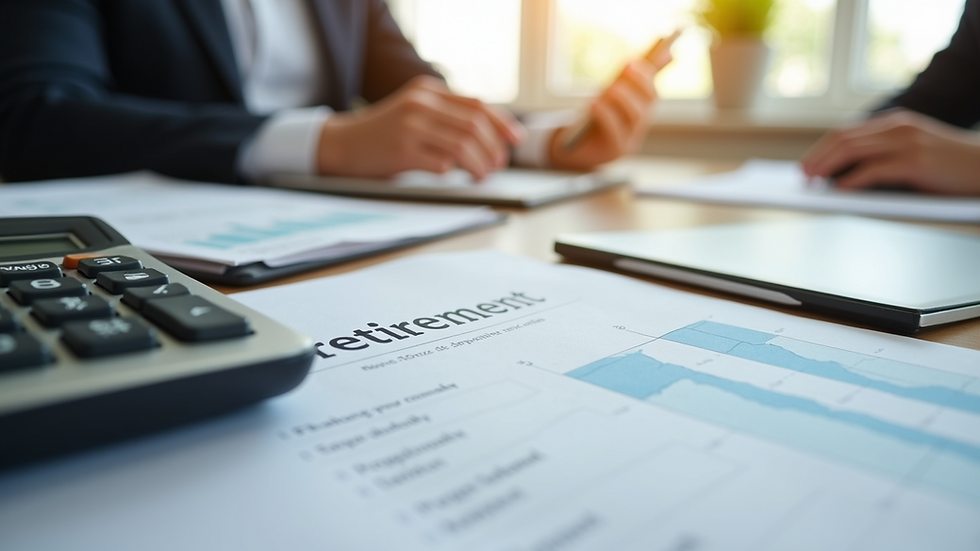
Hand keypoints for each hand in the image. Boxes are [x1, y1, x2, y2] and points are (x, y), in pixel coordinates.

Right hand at [316, 76, 524, 179]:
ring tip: (481, 176)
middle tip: (497, 165)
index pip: (477, 104)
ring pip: (462, 145)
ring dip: (479, 164)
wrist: (342, 144)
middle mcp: (420, 104)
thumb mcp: (415, 112)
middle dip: (493, 148)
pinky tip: (454, 177)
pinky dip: (454, 171)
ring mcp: (410, 126)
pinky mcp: (401, 150)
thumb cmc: (385, 134)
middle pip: (474, 125)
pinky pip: (441, 163)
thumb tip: (492, 135)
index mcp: (427, 90)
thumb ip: (446, 116)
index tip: (516, 141)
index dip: (502, 124)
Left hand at [548, 59, 660, 170]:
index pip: (652, 89)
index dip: (652, 72)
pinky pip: (616, 132)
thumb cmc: (589, 119)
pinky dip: (606, 115)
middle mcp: (640, 125)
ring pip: (636, 115)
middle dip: (640, 81)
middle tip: (627, 66)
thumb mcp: (603, 97)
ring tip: (610, 87)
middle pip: (650, 101)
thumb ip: (618, 81)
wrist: (571, 148)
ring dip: (624, 97)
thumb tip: (632, 60)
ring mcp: (631, 139)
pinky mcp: (616, 151)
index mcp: (640, 109)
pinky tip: (594, 103)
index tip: (654, 53)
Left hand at [801, 109, 979, 194]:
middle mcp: (899, 128)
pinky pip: (873, 170)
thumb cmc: (949, 166)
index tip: (807, 165)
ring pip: (852, 151)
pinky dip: (852, 180)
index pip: (847, 132)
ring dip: (827, 168)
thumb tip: (844, 176)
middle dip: (818, 158)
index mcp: (896, 123)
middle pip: (844, 139)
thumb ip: (884, 154)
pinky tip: (840, 191)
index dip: (822, 149)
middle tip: (803, 176)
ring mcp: (907, 143)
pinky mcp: (915, 162)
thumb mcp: (913, 151)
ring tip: (813, 182)